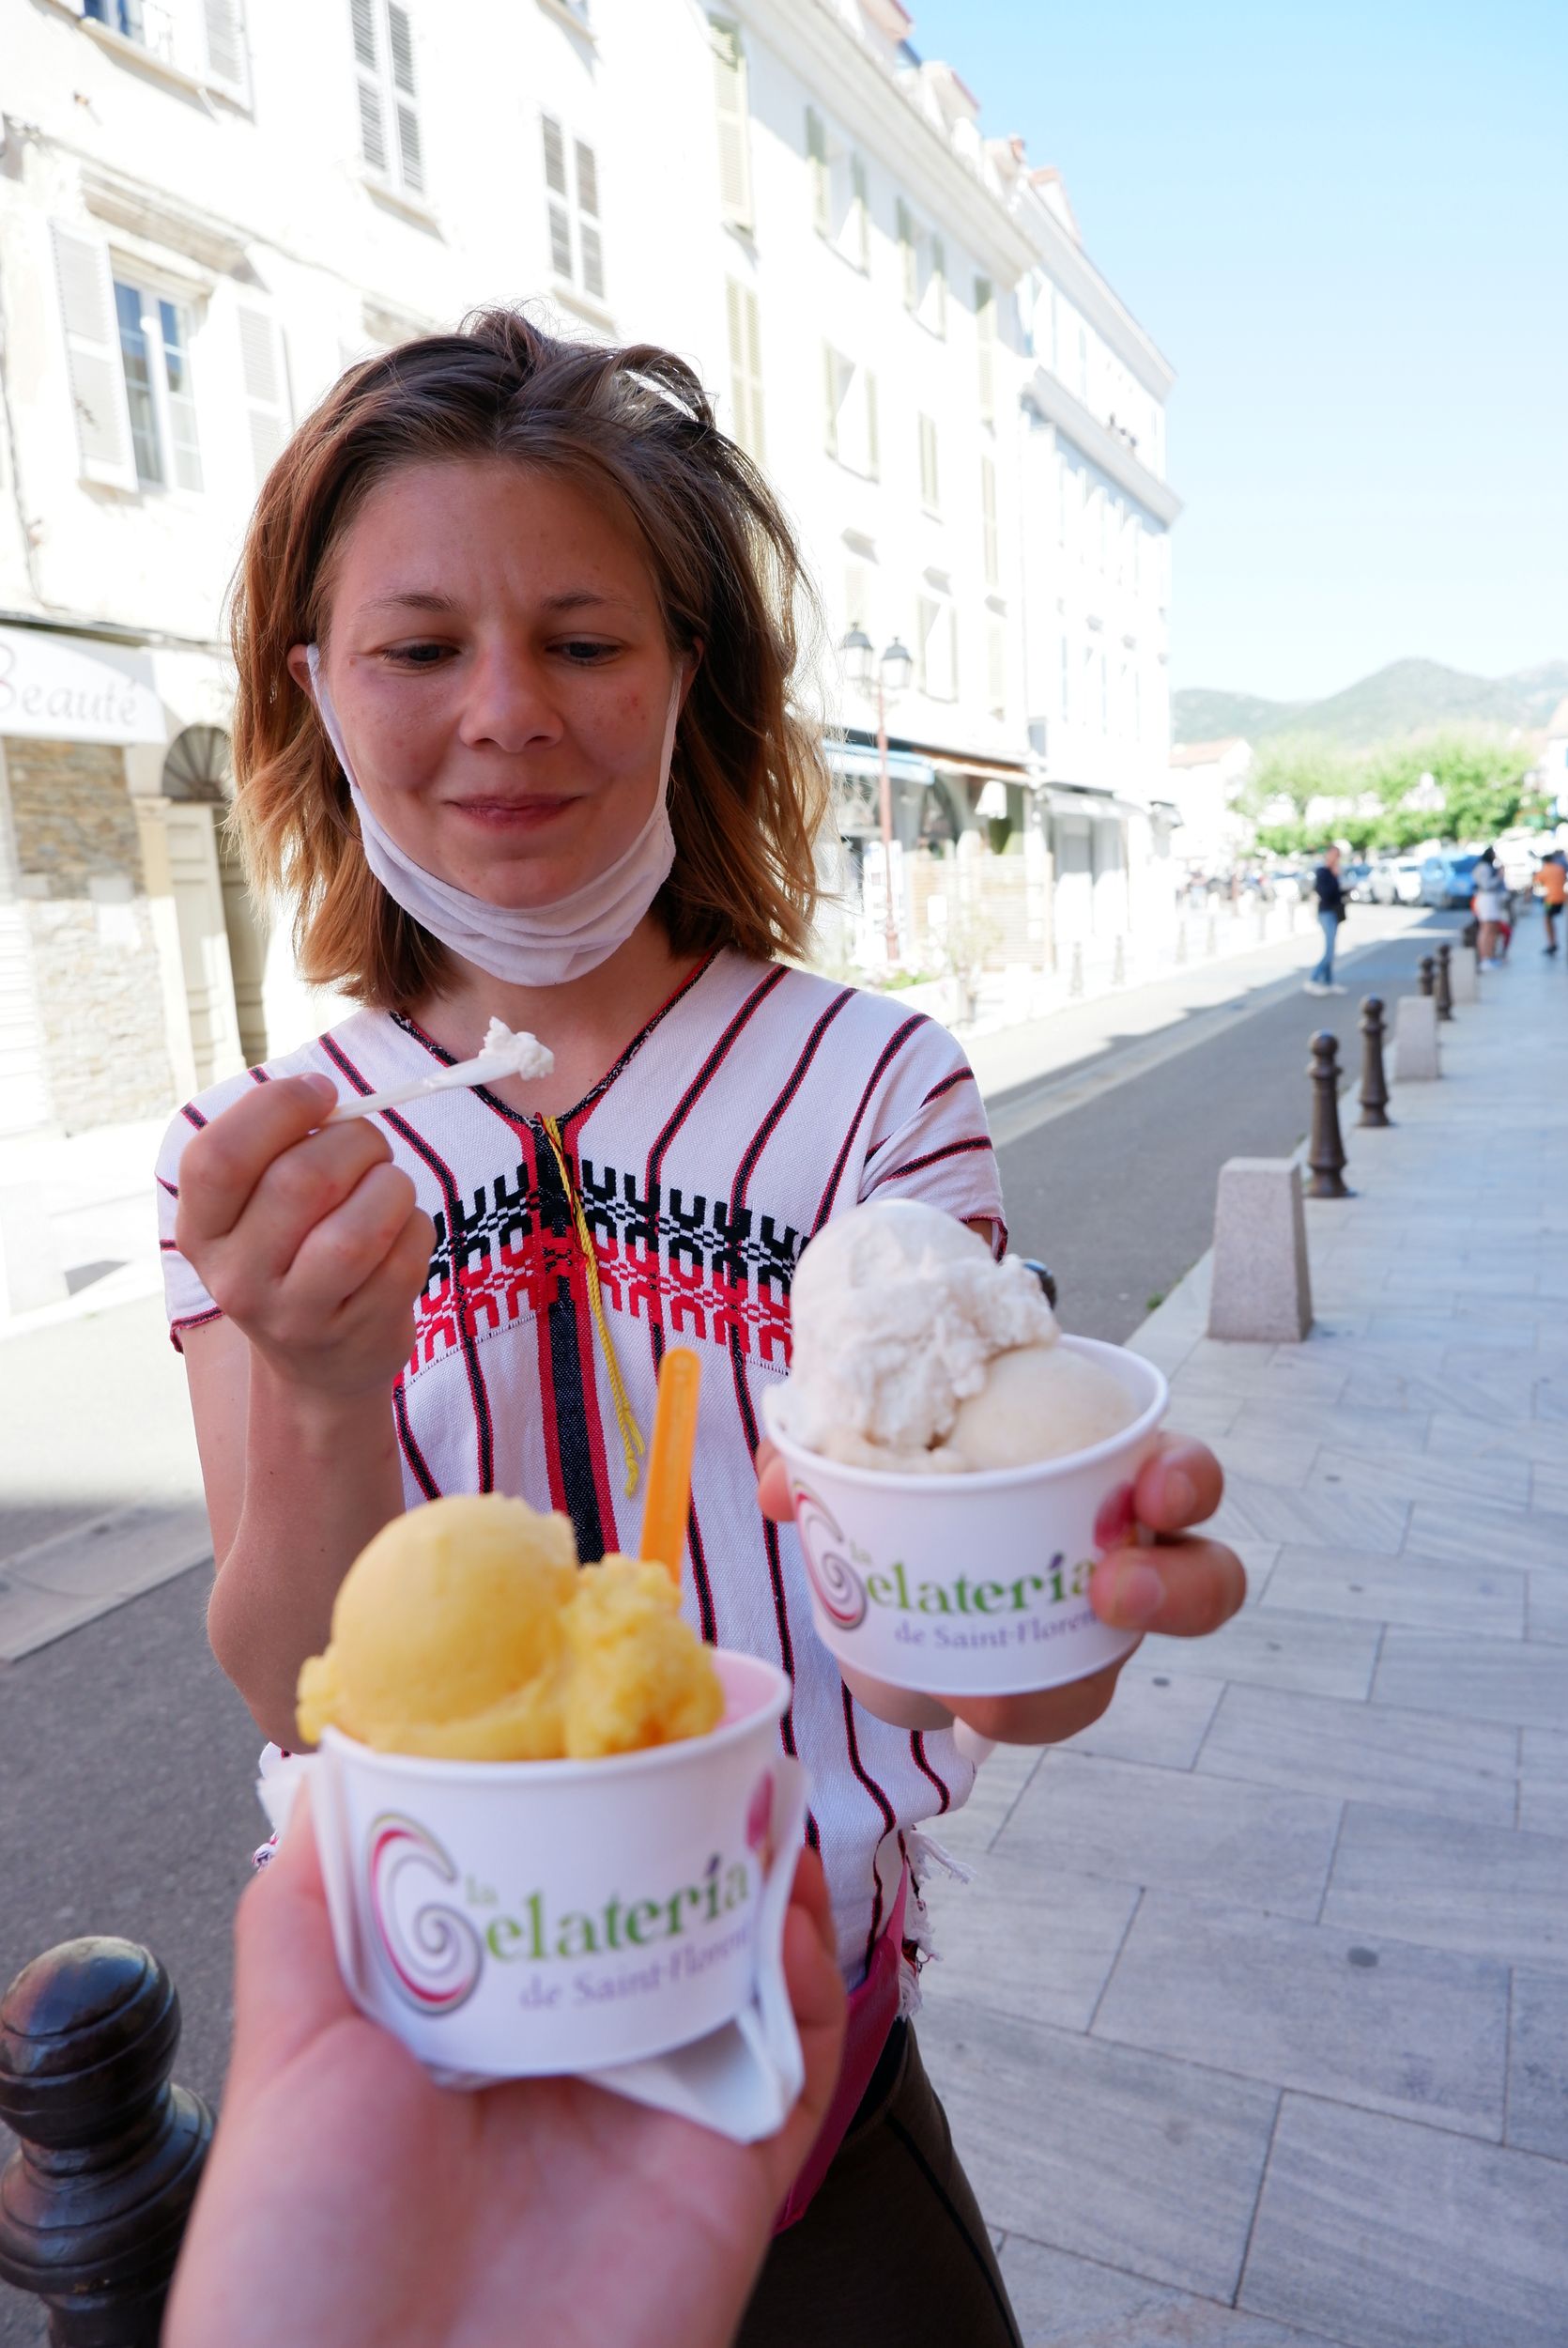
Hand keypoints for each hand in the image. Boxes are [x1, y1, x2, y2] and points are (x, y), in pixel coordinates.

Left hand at [165, 1797, 845, 2347]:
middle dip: (691, 1819)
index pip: (544, 1884)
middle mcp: (568, 2061)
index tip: (602, 1709)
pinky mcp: (724, 2175)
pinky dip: (815, 1980)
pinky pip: (797, 2065)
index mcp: (470, 2027)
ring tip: (766, 1790)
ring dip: (766, 1876)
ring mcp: (651, 2114)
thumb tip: (328, 1770)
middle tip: (711, 1730)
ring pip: (741, 1970)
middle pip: (655, 1912)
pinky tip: (792, 1908)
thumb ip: (308, 1915)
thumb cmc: (298, 2272)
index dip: (583, 1799)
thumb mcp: (287, 2061)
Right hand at [175, 1076, 433, 1398]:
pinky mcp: (359, 1334)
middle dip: (356, 1142)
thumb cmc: (296, 1251)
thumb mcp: (259, 1206)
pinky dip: (417, 1227)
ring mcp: (297, 1315)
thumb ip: (277, 1146)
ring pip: (359, 1228)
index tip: (321, 1093)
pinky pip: (405, 1255)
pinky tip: (402, 1232)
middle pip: (301, 1181)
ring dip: (392, 1186)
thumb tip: (324, 1093)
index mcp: (203, 1229)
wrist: (321, 1363)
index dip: (277, 1107)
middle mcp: (237, 1278)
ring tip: (388, 1188)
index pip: (217, 1158)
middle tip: (368, 1148)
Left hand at [755, 1431, 1243, 1745]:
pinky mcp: (1051, 1682)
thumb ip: (837, 1443)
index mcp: (1107, 1471)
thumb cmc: (927, 1456)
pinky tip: (944, 1702)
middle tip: (1110, 1591)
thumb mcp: (897, 1428)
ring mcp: (1093, 1626)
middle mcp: (1123, 1552)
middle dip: (1173, 1592)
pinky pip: (1045, 1706)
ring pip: (1119, 1668)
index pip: (1184, 1474)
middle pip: (1200, 1582)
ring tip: (992, 1699)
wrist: (905, 1524)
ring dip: (1069, 1687)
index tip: (1152, 1487)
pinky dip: (992, 1705)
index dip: (1186, 1481)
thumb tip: (784, 1487)